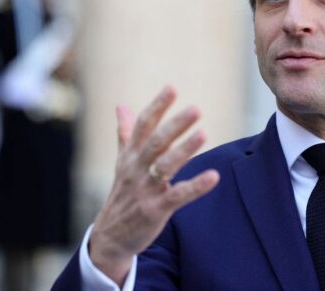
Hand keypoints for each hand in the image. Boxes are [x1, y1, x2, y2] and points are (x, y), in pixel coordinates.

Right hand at [89, 86, 219, 284]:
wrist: (110, 236)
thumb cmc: (123, 193)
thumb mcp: (122, 161)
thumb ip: (126, 132)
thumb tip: (121, 105)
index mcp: (131, 155)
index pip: (144, 125)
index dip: (158, 106)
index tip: (172, 88)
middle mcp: (136, 168)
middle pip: (156, 142)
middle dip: (176, 124)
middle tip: (196, 108)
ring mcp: (145, 189)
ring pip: (165, 166)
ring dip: (185, 150)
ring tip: (204, 134)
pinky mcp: (155, 209)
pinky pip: (178, 195)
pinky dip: (196, 186)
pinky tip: (214, 176)